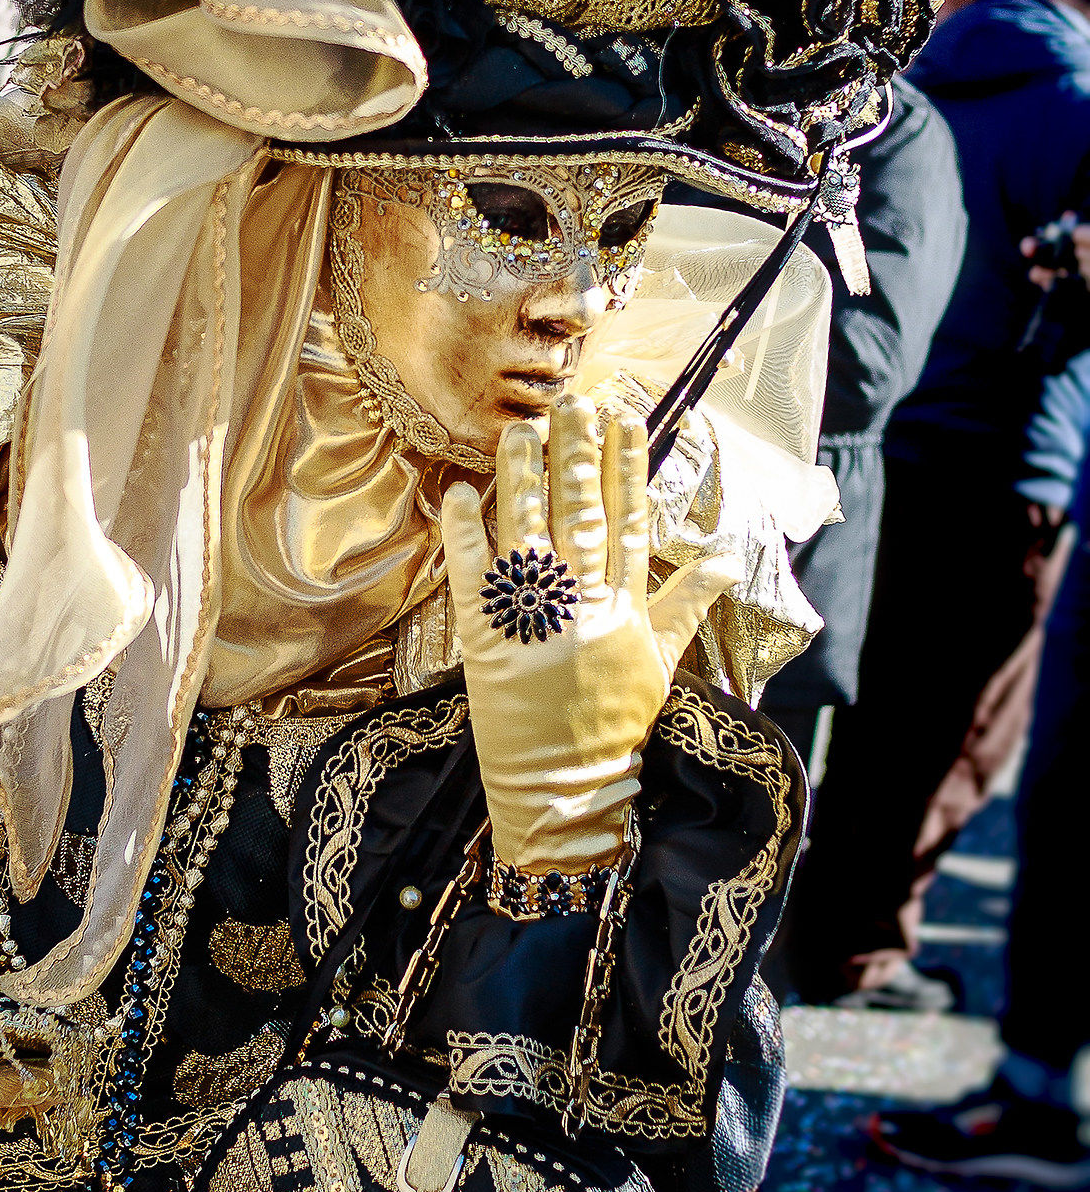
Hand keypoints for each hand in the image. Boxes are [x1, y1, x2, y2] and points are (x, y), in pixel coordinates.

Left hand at [442, 400, 738, 872]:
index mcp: (625, 605)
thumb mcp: (660, 664)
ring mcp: (533, 618)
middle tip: (572, 401)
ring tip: (521, 428)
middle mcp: (583, 603)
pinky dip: (468, 533)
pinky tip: (462, 493)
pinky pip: (473, 574)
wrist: (567, 790)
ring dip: (523, 475)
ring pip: (528, 529)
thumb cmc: (615, 726)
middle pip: (579, 511)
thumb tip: (728, 559)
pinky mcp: (486, 639)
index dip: (627, 466)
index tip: (625, 418)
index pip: (628, 518)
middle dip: (577, 452)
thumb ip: (686, 604)